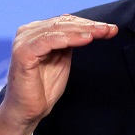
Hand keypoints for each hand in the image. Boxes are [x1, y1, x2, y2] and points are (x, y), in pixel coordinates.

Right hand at [0, 15, 117, 134]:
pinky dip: (67, 38)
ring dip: (82, 30)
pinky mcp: (23, 53)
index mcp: (37, 32)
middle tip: (110, 29)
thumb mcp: (62, 60)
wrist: (27, 112)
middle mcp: (28, 33)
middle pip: (63, 23)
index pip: (66, 22)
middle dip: (90, 26)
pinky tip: (85, 39)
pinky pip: (47, 41)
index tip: (111, 29)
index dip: (89, 24)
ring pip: (58, 29)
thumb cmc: (43, 87)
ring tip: (100, 33)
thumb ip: (69, 43)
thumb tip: (88, 29)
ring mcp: (24, 41)